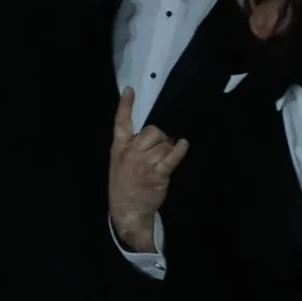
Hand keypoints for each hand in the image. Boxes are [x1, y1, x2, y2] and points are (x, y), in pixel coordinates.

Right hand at [109, 89, 189, 228]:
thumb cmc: (123, 185)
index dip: (125, 105)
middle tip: (158, 150)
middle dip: (159, 138)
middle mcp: (131, 153)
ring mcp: (144, 164)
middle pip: (153, 131)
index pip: (121, 122)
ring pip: (164, 144)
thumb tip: (154, 135)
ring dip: (168, 150)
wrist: (127, 210)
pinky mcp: (158, 174)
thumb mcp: (118, 162)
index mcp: (119, 148)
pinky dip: (179, 149)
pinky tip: (183, 145)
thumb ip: (130, 147)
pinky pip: (172, 157)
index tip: (130, 90)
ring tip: (163, 161)